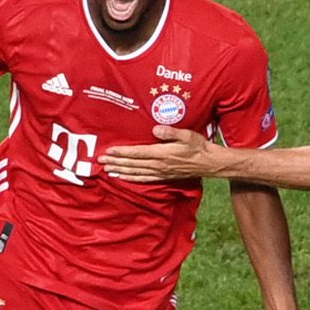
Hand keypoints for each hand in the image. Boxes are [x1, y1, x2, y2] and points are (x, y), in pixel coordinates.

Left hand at [100, 126, 216, 182]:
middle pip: (132, 163)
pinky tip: (123, 177)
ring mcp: (160, 172)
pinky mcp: (163, 177)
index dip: (122, 152)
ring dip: (120, 170)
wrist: (208, 163)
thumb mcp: (187, 135)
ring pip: (135, 172)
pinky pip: (144, 179)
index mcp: (162, 153)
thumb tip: (155, 129)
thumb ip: (170, 132)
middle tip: (101, 160)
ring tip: (107, 168)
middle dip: (116, 161)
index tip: (109, 150)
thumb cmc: (198, 147)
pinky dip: (131, 178)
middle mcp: (158, 164)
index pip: (137, 153)